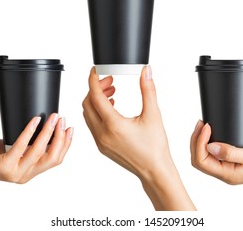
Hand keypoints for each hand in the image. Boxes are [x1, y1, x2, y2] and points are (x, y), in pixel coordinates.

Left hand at [0, 113, 72, 183]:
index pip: (55, 160)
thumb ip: (29, 144)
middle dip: (61, 137)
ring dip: (49, 132)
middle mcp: (25, 176)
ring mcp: (15, 173)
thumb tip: (44, 125)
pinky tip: (35, 120)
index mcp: (30, 172)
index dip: (65, 144)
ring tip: (52, 117)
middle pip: (52, 158)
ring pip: (40, 152)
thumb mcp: (14, 148)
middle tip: (62, 119)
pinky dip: (30, 131)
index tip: (70, 128)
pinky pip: (22, 146)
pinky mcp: (4, 166)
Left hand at [82, 66, 194, 210]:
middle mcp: (102, 134)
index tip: (95, 70)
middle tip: (110, 81)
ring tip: (112, 92)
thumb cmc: (155, 147)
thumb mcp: (153, 115)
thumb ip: (148, 90)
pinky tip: (112, 108)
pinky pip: (92, 125)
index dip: (93, 80)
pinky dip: (98, 113)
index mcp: (113, 125)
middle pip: (87, 104)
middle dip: (96, 89)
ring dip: (96, 101)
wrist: (154, 171)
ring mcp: (100, 141)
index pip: (95, 96)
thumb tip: (146, 71)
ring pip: (88, 115)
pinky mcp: (102, 146)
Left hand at [190, 121, 242, 184]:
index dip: (199, 142)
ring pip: (204, 156)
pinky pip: (213, 153)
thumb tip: (211, 147)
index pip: (202, 161)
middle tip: (201, 123)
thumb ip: (232, 152)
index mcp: (228, 174)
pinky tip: (211, 132)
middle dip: (196, 141)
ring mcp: (228, 167)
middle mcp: (225, 173)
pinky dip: (208, 142)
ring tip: (203, 125)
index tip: (206, 126)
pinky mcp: (233, 160)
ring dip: (200, 141)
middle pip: (199, 159)